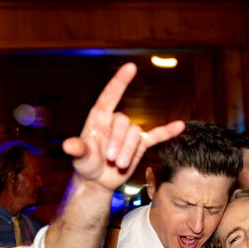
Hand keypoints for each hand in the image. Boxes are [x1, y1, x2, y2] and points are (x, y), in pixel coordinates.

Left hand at [61, 63, 184, 191]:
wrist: (97, 180)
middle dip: (118, 142)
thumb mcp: (79, 157)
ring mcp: (129, 134)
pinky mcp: (140, 146)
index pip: (110, 96)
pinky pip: (156, 136)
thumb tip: (68, 145)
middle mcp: (115, 122)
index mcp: (99, 118)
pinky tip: (180, 126)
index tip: (131, 67)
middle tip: (110, 160)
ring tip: (119, 165)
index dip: (120, 82)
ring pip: (136, 135)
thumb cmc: (85, 164)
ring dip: (129, 151)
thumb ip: (77, 149)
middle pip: (124, 123)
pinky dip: (167, 131)